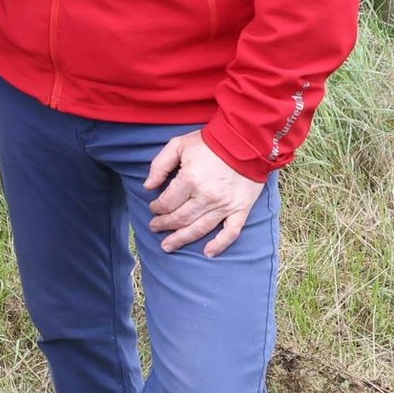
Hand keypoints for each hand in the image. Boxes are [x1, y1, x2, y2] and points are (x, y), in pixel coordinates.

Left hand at [143, 131, 263, 253]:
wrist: (245, 140)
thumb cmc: (210, 142)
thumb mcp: (178, 145)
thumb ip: (159, 165)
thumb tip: (148, 186)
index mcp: (190, 180)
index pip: (167, 203)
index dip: (156, 208)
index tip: (153, 208)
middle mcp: (206, 197)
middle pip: (180, 218)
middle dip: (164, 225)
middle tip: (155, 227)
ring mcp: (224, 205)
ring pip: (199, 229)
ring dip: (181, 239)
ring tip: (168, 246)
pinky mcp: (240, 209)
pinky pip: (231, 232)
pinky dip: (219, 244)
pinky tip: (208, 252)